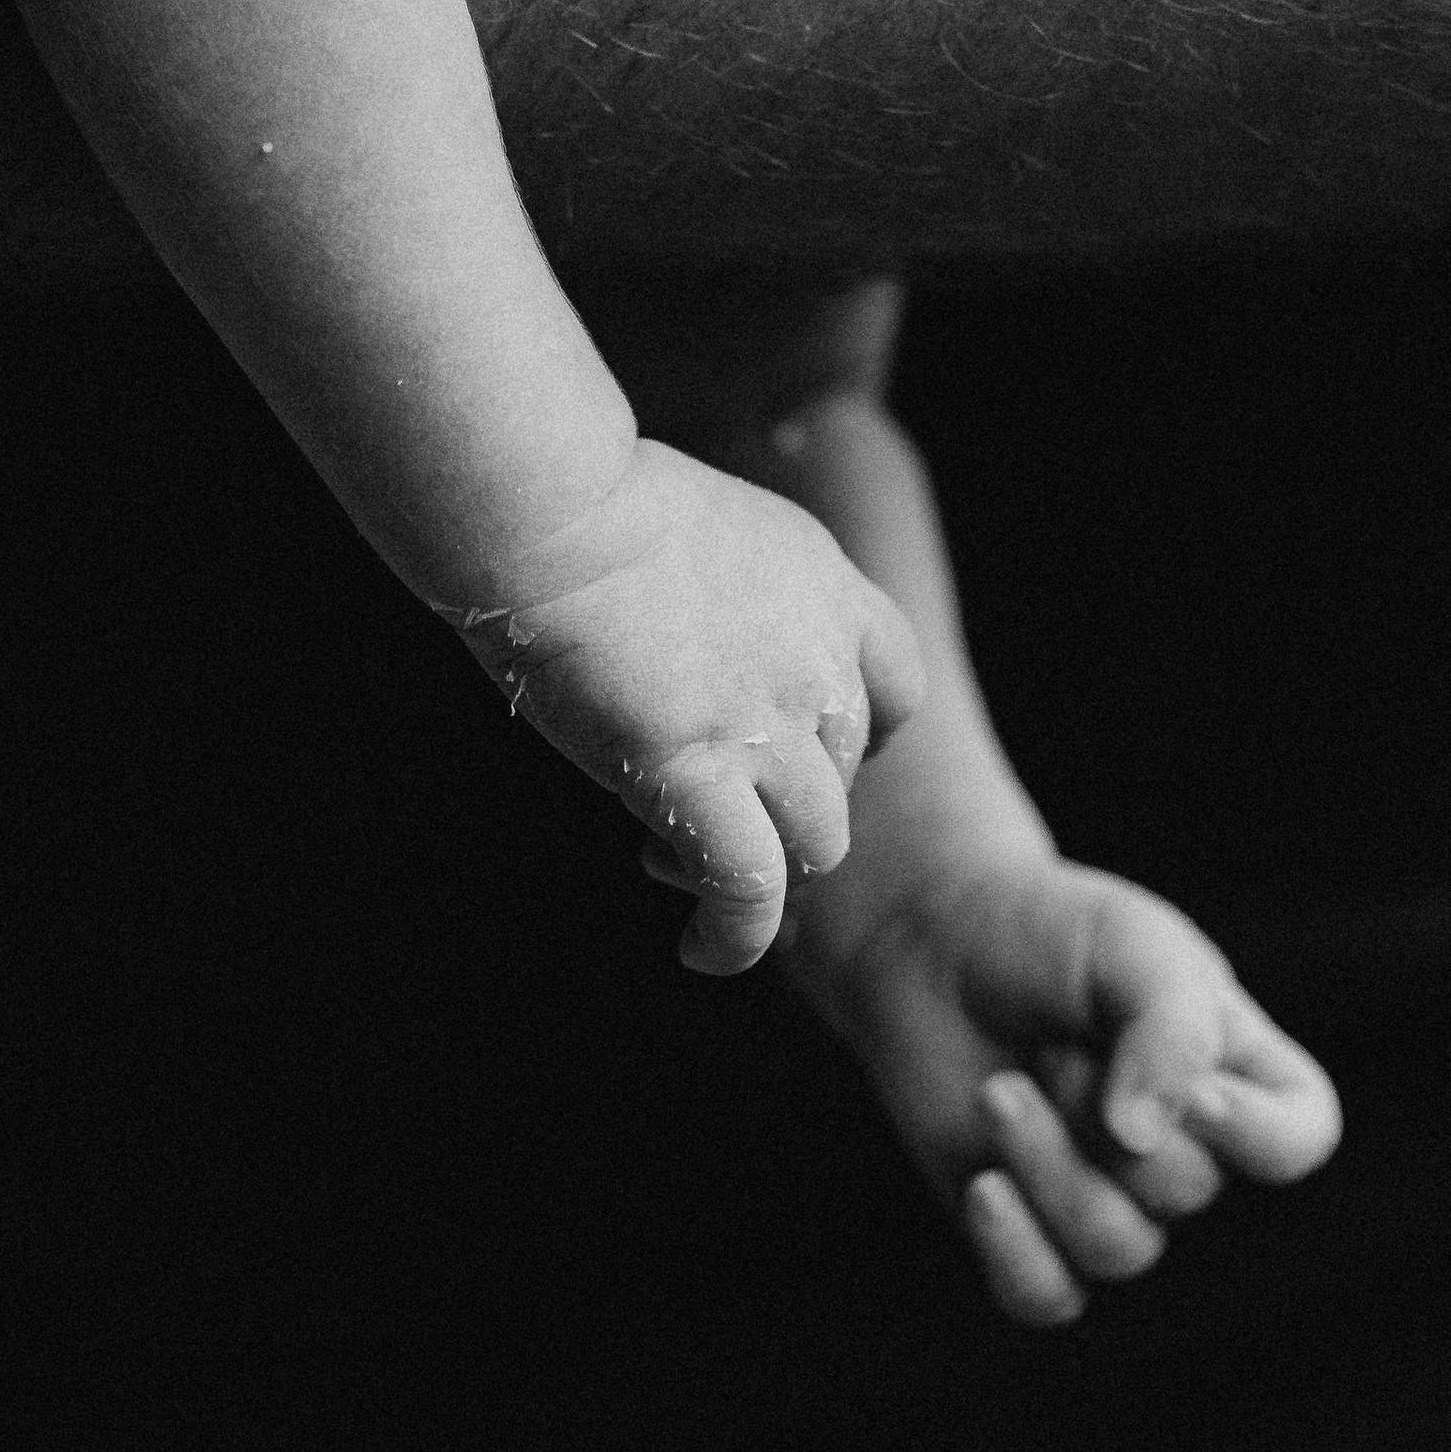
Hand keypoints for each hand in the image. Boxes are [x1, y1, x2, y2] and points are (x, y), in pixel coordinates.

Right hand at [459, 436, 924, 972]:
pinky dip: (736, 935)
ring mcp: (769, 720)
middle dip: (784, 802)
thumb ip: (728, 600)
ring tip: (677, 864)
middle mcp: (819, 656)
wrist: (553, 508)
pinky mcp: (703, 772)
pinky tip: (701, 950)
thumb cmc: (584, 501)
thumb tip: (693, 655)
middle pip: (845, 770)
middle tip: (700, 806)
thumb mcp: (703, 529)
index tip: (799, 751)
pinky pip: (751, 888)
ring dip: (761, 865)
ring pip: (817, 841)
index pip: (896, 683)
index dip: (857, 733)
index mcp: (824, 582)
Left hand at [792, 851, 1339, 1322]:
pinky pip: (1047, 1297)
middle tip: (1055, 1041)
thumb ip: (1169, 1028)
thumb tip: (1144, 1139)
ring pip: (1116, 1247)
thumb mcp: (1130, 943)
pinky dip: (1015, 1248)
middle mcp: (1185, 1147)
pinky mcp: (1032, 1234)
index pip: (1300, 1138)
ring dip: (1046, 1160)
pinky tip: (983, 1185)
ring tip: (997, 1090)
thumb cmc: (1048, 932)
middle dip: (1104, 1109)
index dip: (1253, 1130)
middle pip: (1188, 1190)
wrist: (930, 941)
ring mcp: (1111, 1197)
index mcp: (1236, 1070)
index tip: (1189, 1082)